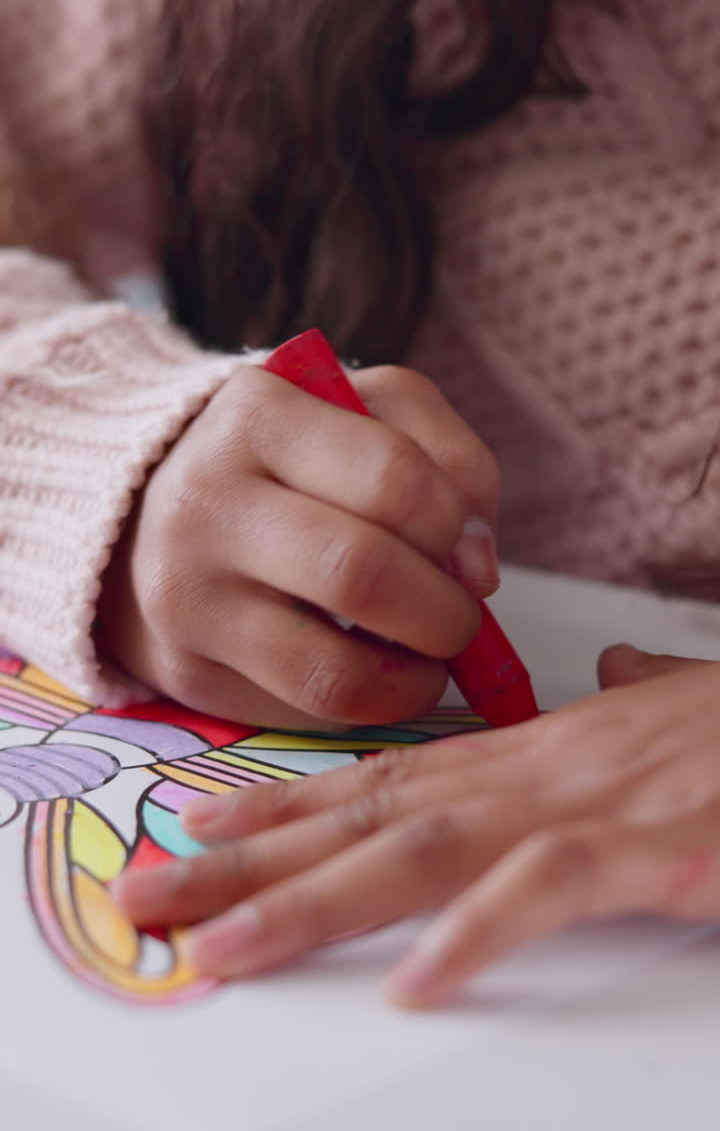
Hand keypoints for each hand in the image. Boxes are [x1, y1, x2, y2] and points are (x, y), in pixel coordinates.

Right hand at [98, 364, 498, 727]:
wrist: (155, 509)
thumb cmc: (294, 459)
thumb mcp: (372, 414)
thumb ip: (452, 464)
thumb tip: (477, 570)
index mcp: (256, 414)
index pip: (392, 478)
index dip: (455, 524)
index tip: (464, 545)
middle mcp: (204, 502)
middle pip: (361, 575)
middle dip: (445, 613)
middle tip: (459, 617)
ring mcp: (184, 596)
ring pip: (331, 673)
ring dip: (414, 680)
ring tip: (425, 659)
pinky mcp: (183, 671)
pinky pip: (304, 716)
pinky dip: (362, 705)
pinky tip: (365, 670)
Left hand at [114, 646, 719, 1005]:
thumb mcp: (670, 715)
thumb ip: (627, 699)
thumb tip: (613, 672)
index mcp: (522, 757)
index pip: (378, 779)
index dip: (282, 808)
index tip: (195, 834)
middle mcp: (527, 774)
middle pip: (364, 820)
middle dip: (248, 866)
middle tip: (145, 903)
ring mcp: (580, 805)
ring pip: (421, 850)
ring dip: (316, 902)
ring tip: (225, 950)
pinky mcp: (648, 847)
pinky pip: (547, 886)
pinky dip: (479, 930)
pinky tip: (417, 983)